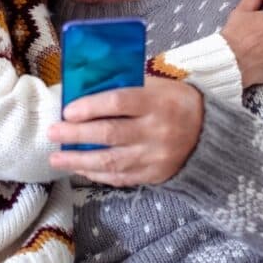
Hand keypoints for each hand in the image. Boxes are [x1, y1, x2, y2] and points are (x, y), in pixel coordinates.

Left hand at [47, 77, 203, 185]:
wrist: (209, 133)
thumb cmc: (175, 102)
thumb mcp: (157, 85)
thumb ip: (126, 86)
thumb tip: (85, 87)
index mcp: (157, 102)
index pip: (119, 102)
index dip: (90, 106)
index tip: (68, 110)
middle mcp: (156, 131)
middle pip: (109, 134)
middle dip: (76, 135)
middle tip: (53, 133)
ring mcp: (155, 156)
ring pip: (111, 161)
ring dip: (79, 161)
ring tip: (56, 159)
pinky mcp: (154, 175)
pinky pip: (120, 178)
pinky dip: (97, 174)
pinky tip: (80, 169)